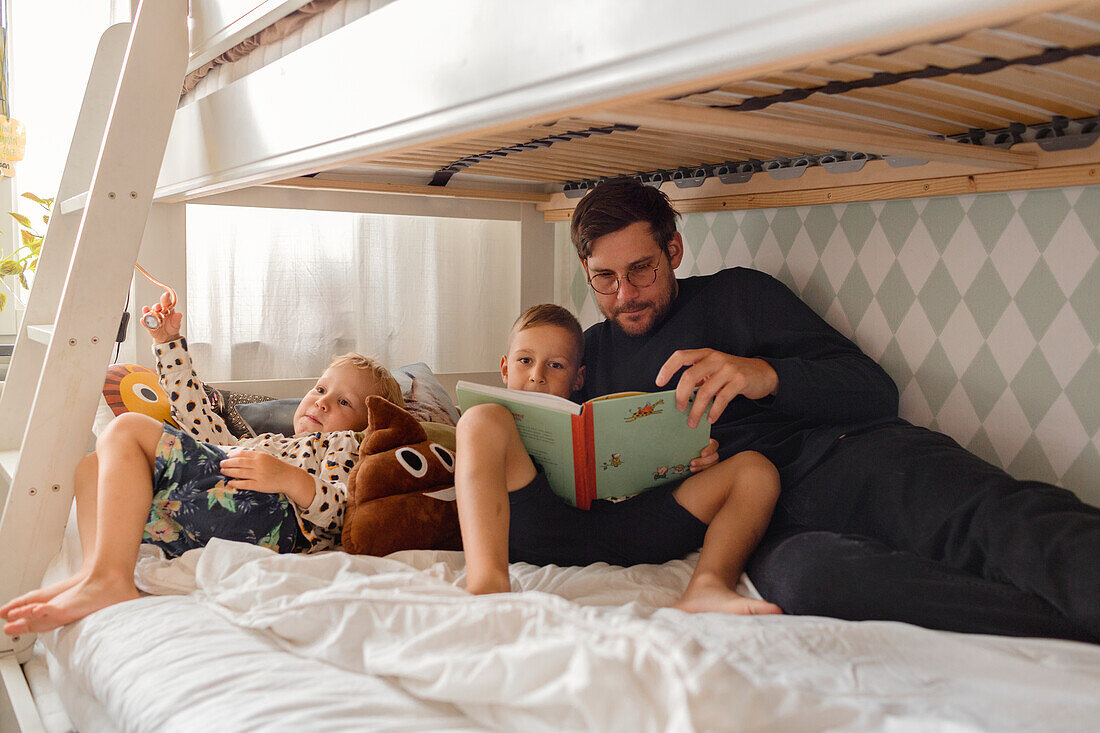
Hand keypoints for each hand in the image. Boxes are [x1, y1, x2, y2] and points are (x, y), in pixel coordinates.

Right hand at [141, 291, 182, 343]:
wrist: (168, 336)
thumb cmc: (172, 326)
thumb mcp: (176, 324)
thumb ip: (177, 319)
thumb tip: (179, 315)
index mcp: (167, 309)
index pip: (166, 302)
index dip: (166, 297)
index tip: (167, 294)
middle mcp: (158, 312)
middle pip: (156, 307)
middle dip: (156, 306)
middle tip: (157, 306)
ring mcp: (152, 317)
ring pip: (148, 313)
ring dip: (147, 311)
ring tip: (146, 309)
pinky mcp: (148, 325)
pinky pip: (145, 322)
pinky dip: (144, 321)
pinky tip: (143, 320)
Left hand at [220, 450, 314, 508]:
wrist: (289, 478)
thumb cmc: (277, 468)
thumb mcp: (267, 458)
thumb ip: (255, 456)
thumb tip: (239, 456)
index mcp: (260, 456)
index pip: (242, 454)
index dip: (232, 455)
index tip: (226, 457)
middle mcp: (258, 464)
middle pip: (238, 462)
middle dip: (227, 463)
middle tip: (220, 464)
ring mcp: (259, 475)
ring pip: (239, 472)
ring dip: (229, 472)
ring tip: (222, 472)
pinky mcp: (259, 485)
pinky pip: (244, 484)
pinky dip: (236, 483)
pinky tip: (230, 483)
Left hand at [656, 349, 777, 427]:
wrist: (763, 373)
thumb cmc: (732, 374)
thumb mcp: (714, 370)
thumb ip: (698, 378)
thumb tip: (679, 397)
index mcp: (705, 354)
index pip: (680, 356)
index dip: (667, 368)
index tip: (658, 383)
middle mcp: (715, 358)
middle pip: (689, 376)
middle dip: (681, 395)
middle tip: (679, 408)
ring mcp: (728, 369)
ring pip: (705, 392)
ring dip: (697, 410)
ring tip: (693, 422)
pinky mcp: (740, 380)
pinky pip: (722, 399)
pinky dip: (714, 412)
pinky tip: (710, 419)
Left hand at [689, 439, 718, 472]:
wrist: (696, 448)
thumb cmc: (696, 444)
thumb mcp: (696, 442)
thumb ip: (694, 442)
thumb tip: (687, 444)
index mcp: (713, 444)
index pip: (713, 446)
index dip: (709, 450)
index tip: (702, 454)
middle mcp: (715, 452)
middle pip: (713, 457)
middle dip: (702, 461)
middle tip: (692, 463)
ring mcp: (714, 460)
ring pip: (711, 465)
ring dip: (700, 467)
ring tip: (692, 468)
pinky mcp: (710, 466)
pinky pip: (707, 470)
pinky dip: (700, 470)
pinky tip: (694, 470)